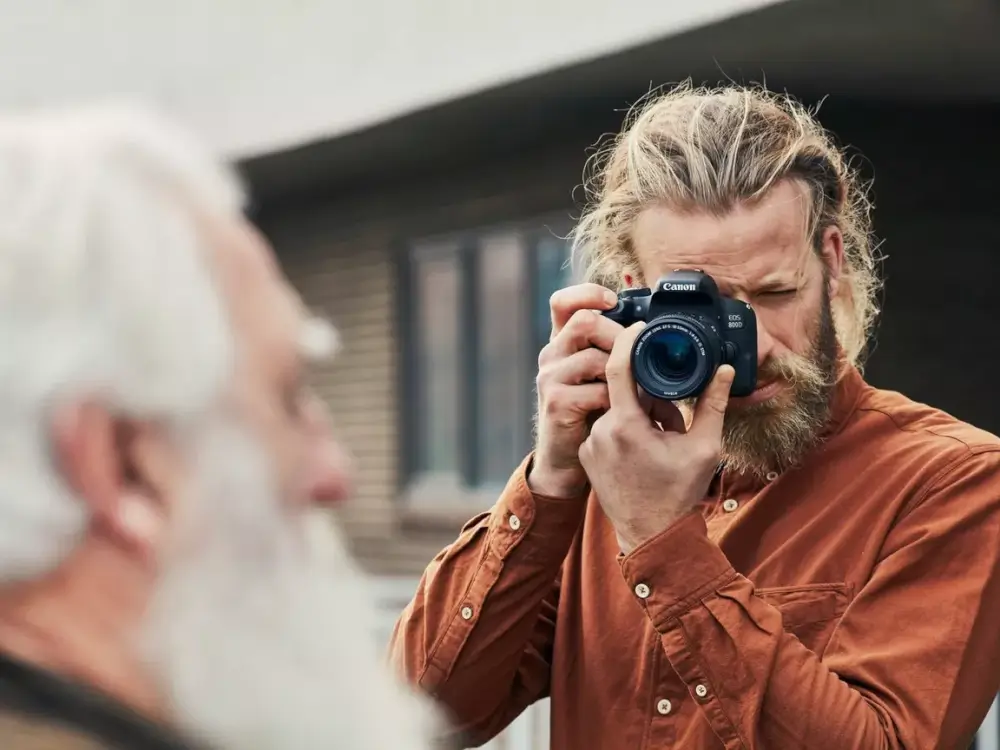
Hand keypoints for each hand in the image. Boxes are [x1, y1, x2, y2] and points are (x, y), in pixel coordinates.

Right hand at [529, 283, 624, 497]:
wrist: (568, 459)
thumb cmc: (591, 414)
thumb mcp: (602, 376)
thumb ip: (613, 351)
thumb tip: (647, 327)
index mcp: (563, 343)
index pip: (564, 302)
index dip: (588, 293)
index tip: (614, 300)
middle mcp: (551, 355)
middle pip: (583, 321)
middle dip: (618, 336)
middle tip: (639, 355)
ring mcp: (550, 378)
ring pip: (593, 356)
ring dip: (623, 372)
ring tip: (638, 388)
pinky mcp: (556, 402)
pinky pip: (595, 390)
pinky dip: (616, 399)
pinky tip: (623, 409)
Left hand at [578, 323, 734, 553]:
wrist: (652, 537)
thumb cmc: (678, 494)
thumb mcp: (704, 448)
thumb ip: (712, 404)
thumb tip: (723, 370)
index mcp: (626, 425)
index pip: (617, 367)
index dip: (627, 341)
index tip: (638, 327)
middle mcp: (601, 431)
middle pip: (621, 389)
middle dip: (647, 391)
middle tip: (671, 413)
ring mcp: (590, 444)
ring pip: (613, 408)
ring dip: (637, 411)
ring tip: (660, 436)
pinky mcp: (587, 455)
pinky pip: (604, 426)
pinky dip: (624, 427)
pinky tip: (643, 447)